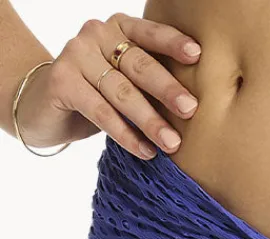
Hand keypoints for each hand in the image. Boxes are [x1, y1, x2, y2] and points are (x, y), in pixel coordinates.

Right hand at [14, 12, 201, 158]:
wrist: (42, 107)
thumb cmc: (96, 95)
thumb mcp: (125, 81)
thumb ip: (150, 82)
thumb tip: (194, 106)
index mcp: (118, 27)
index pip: (149, 33)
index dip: (173, 43)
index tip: (197, 56)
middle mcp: (96, 34)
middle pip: (139, 64)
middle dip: (167, 89)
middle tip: (191, 110)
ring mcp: (76, 55)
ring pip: (122, 92)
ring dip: (150, 120)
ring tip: (172, 143)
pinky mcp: (62, 81)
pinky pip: (101, 112)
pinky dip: (125, 135)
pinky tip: (145, 151)